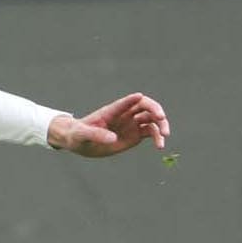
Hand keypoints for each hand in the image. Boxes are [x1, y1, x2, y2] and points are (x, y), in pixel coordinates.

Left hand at [46, 92, 169, 157]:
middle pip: (145, 106)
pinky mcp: (135, 134)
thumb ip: (96, 135)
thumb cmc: (77, 135)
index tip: (139, 96)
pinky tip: (160, 146)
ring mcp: (131, 124)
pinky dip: (158, 137)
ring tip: (164, 136)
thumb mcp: (82, 135)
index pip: (124, 102)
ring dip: (161, 125)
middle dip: (154, 110)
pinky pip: (151, 132)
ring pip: (151, 119)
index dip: (132, 98)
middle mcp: (124, 115)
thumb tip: (113, 139)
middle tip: (161, 118)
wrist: (79, 143)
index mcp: (111, 111)